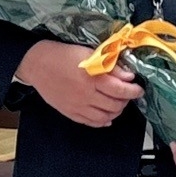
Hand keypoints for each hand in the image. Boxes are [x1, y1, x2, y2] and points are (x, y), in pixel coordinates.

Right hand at [17, 39, 141, 127]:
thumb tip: (128, 75)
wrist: (37, 64)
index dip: (134, 91)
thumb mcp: (88, 54)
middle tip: (128, 94)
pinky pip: (91, 122)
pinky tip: (106, 116)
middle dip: (126, 101)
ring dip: (116, 111)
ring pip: (105, 117)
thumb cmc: (62, 55)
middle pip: (115, 105)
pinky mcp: (70, 112)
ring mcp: (78, 106)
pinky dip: (102, 121)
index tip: (138, 88)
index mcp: (92, 78)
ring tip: (118, 104)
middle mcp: (86, 95)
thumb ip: (109, 66)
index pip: (121, 90)